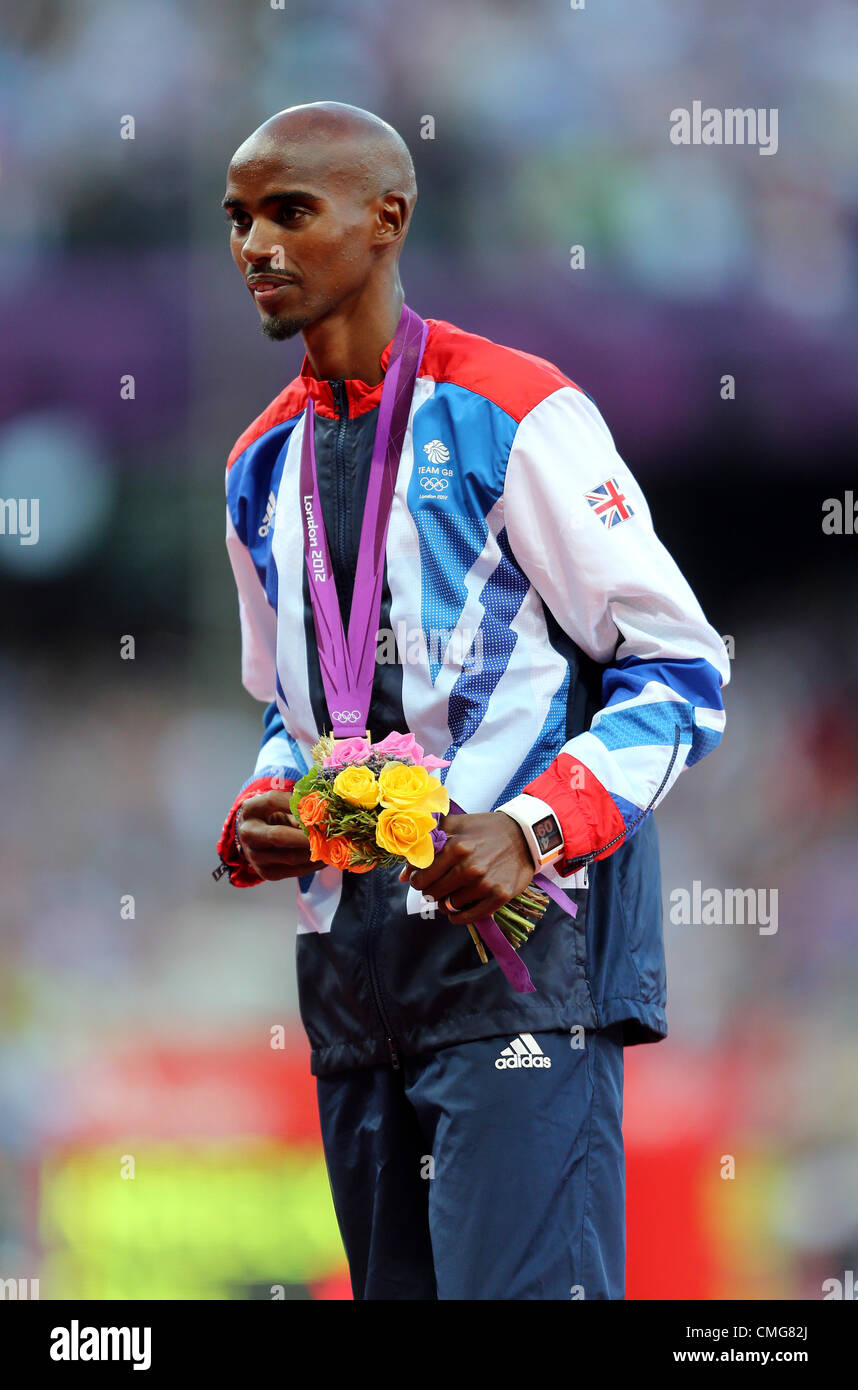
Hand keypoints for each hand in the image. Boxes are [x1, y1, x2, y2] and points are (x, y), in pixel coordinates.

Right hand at [236, 790, 323, 881]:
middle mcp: (248, 833)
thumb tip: (323, 815)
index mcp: (251, 809)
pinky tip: (327, 857)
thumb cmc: (272, 816)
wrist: (254, 838)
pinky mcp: (266, 873)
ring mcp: (255, 856)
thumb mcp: (280, 805)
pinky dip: (315, 865)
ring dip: (315, 852)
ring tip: (334, 845)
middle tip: (330, 833)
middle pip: (279, 836)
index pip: (274, 801)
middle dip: (308, 836)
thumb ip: (297, 806)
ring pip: (291, 857)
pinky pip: (295, 871)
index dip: (298, 804)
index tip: (320, 806)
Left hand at [402, 812, 533, 923]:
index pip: (421, 875)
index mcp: (456, 847)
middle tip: (435, 888)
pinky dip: (459, 917)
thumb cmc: (486, 829)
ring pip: (450, 905)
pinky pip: (470, 916)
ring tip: (451, 894)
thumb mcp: (456, 825)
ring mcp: (485, 884)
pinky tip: (456, 912)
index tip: (420, 879)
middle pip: (433, 893)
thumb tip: (402, 874)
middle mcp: (469, 867)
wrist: (524, 835)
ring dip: (446, 903)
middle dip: (430, 892)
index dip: (417, 879)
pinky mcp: (499, 896)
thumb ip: (427, 843)